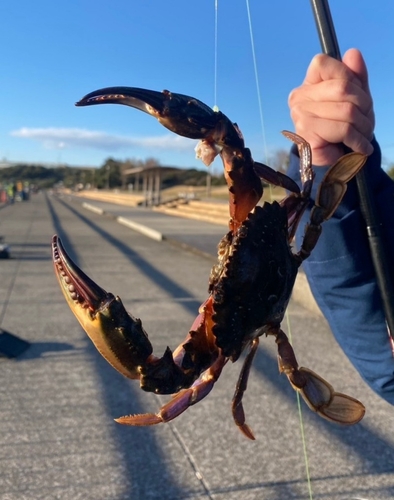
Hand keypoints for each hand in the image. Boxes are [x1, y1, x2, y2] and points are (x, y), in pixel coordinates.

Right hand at [288, 48, 374, 165]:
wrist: (334, 159)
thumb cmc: (342, 125)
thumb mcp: (355, 96)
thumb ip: (355, 75)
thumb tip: (352, 53)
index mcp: (307, 84)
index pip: (324, 63)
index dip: (348, 76)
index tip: (357, 96)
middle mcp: (299, 98)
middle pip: (342, 88)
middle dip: (363, 105)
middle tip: (367, 120)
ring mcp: (301, 116)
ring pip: (346, 110)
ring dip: (363, 125)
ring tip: (364, 135)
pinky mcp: (307, 135)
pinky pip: (343, 130)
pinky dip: (358, 140)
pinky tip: (362, 146)